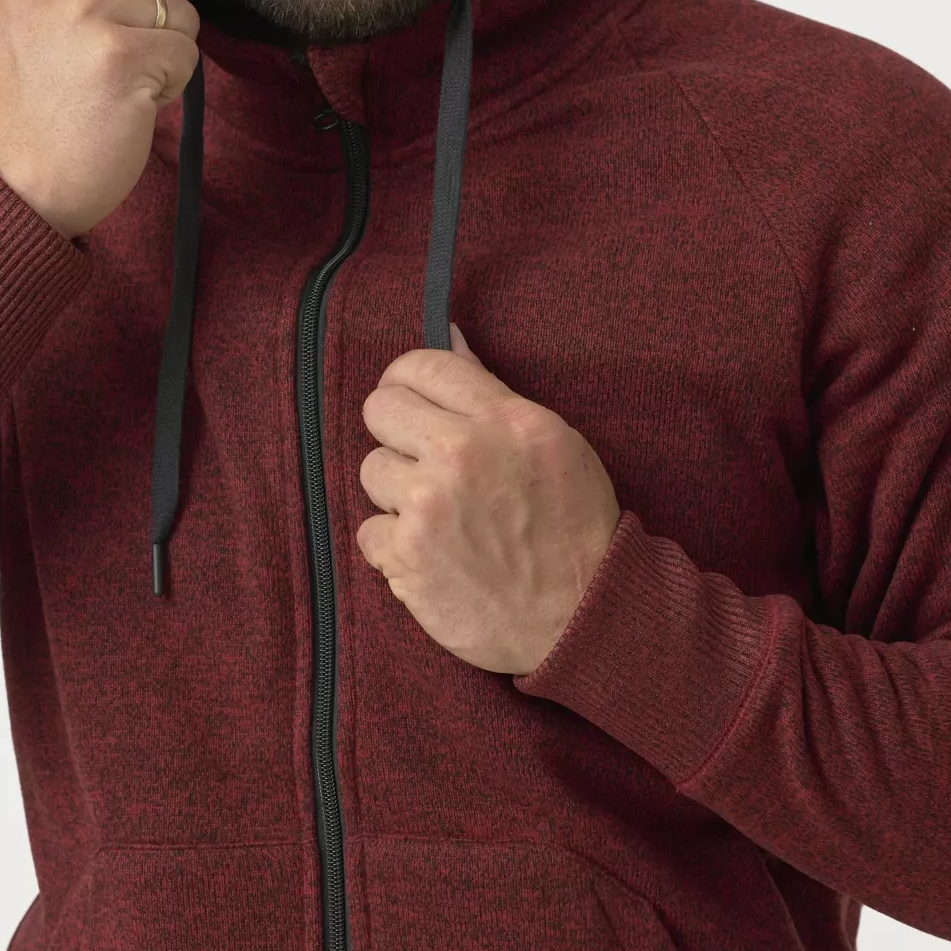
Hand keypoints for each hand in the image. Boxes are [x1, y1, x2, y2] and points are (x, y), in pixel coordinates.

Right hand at [0, 0, 201, 239]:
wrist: (20, 183)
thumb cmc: (35, 109)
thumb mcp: (28, 17)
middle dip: (168, 2)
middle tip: (135, 46)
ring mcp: (85, 18)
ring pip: (182, 9)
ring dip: (169, 50)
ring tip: (124, 81)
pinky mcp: (121, 59)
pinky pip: (186, 53)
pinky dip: (172, 83)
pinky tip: (132, 104)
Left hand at [357, 324, 620, 674]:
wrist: (582, 615)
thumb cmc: (575, 528)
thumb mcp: (551, 442)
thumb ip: (491, 392)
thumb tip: (448, 335)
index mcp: (503, 419)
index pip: (423, 366)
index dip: (408, 380)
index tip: (412, 401)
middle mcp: (461, 453)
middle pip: (380, 409)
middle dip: (397, 433)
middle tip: (422, 460)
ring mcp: (428, 506)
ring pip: (371, 470)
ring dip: (398, 495)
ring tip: (440, 518)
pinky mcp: (406, 557)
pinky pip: (368, 532)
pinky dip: (394, 548)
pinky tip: (433, 556)